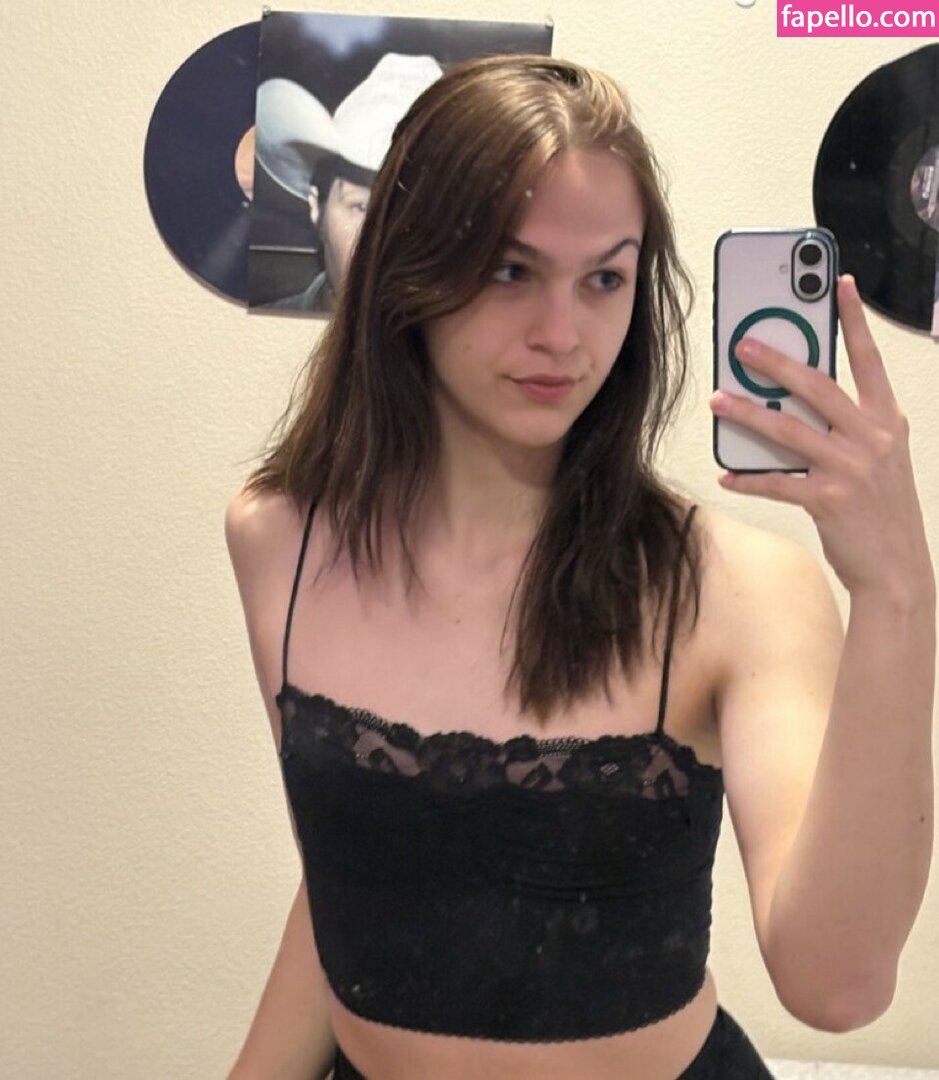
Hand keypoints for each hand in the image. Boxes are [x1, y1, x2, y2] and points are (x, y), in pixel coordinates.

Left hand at [709, 275, 932, 599]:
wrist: (898, 569)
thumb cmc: (883, 510)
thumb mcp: (882, 459)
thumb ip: (852, 428)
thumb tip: (796, 406)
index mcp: (887, 421)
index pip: (869, 362)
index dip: (854, 322)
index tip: (840, 285)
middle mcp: (872, 439)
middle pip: (816, 387)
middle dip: (776, 362)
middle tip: (743, 345)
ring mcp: (850, 469)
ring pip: (788, 430)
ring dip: (748, 414)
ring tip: (718, 401)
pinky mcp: (827, 500)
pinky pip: (777, 482)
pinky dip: (748, 479)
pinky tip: (727, 474)